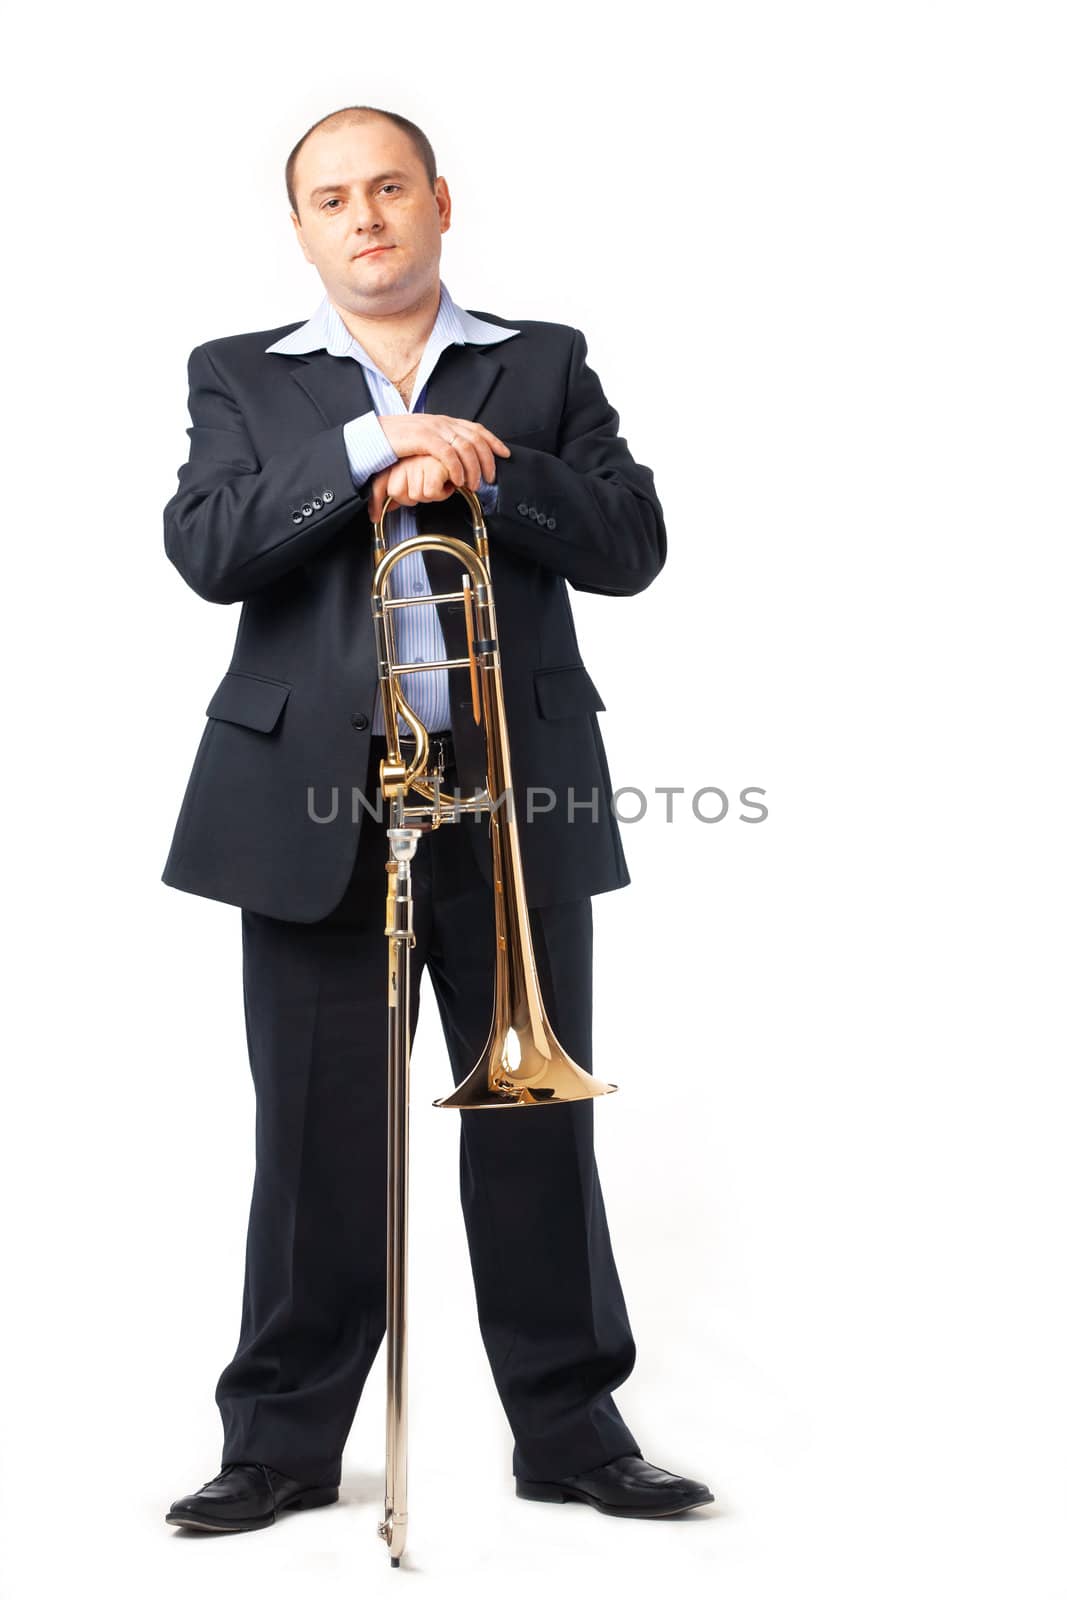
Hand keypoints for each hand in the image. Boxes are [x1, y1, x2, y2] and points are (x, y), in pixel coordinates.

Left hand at [367, 453, 461, 525]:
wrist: (462, 453)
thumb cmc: (444, 465)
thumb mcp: (416, 477)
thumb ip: (400, 492)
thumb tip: (385, 509)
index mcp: (399, 461)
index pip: (379, 485)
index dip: (376, 503)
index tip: (374, 516)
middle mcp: (406, 461)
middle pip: (398, 494)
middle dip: (414, 497)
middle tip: (426, 487)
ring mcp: (418, 463)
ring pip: (416, 495)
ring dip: (430, 495)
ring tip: (438, 482)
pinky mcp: (433, 467)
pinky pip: (431, 493)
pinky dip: (441, 493)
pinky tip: (446, 482)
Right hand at [377, 412, 509, 497]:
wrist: (371, 436)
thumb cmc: (395, 442)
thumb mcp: (423, 441)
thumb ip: (440, 445)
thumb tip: (455, 459)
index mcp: (443, 422)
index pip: (476, 429)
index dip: (493, 441)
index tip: (504, 454)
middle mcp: (442, 422)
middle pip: (475, 439)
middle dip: (487, 461)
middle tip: (488, 478)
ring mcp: (433, 429)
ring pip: (465, 447)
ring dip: (473, 468)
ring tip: (472, 484)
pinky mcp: (422, 437)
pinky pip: (448, 453)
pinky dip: (457, 468)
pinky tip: (458, 480)